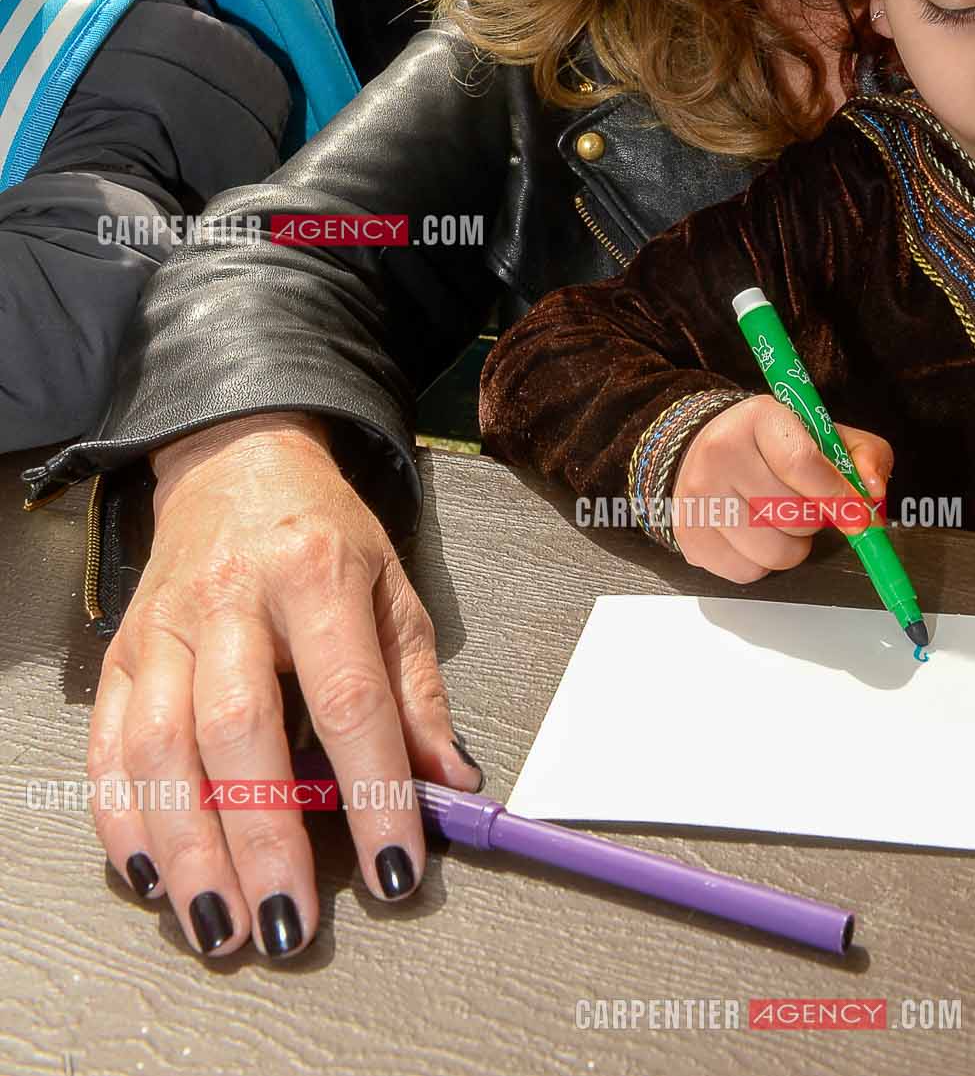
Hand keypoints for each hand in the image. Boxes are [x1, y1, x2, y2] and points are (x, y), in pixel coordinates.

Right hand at [86, 413, 480, 959]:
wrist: (237, 461)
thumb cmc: (324, 535)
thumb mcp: (393, 590)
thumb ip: (418, 691)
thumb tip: (452, 784)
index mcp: (316, 574)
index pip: (349, 697)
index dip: (373, 791)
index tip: (394, 871)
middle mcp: (231, 599)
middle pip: (240, 730)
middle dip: (263, 839)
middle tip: (287, 927)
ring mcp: (164, 626)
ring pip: (159, 747)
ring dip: (188, 848)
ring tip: (221, 926)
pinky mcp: (119, 652)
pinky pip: (107, 746)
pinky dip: (123, 820)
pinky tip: (151, 877)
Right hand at [671, 394, 893, 582]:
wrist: (705, 447)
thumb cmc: (774, 445)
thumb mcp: (824, 435)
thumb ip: (864, 456)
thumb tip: (873, 497)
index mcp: (759, 418)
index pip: (803, 465)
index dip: (839, 497)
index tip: (859, 516)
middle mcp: (721, 452)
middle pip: (793, 516)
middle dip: (815, 521)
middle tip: (807, 506)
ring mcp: (697, 496)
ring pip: (773, 552)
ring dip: (792, 547)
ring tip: (781, 521)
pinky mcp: (688, 535)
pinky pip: (747, 573)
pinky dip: (763, 563)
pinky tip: (755, 535)